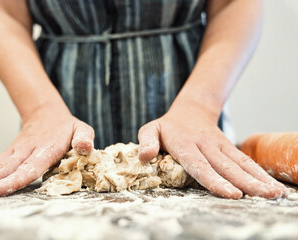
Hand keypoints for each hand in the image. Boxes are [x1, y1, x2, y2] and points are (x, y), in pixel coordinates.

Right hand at [0, 108, 93, 197]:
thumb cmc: (67, 127)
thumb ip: (84, 138)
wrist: (47, 113)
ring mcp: (16, 152)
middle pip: (4, 168)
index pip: (28, 167)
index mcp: (46, 148)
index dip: (11, 180)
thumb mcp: (82, 129)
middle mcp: (27, 151)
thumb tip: (85, 147)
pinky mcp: (9, 154)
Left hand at [137, 101, 287, 198]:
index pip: (200, 164)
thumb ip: (146, 142)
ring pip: (239, 163)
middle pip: (225, 166)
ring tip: (274, 193)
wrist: (190, 111)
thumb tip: (144, 156)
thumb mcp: (151, 129)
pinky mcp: (228, 147)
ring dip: (257, 178)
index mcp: (185, 144)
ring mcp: (219, 146)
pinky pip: (244, 160)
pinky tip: (272, 186)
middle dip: (244, 182)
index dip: (214, 180)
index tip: (231, 193)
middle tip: (261, 195)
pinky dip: (259, 173)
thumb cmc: (168, 127)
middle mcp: (205, 146)